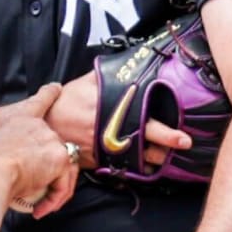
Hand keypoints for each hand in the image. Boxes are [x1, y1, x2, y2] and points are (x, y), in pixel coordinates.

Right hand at [0, 92, 78, 218]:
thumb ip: (5, 154)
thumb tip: (3, 171)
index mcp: (20, 120)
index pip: (40, 102)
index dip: (50, 94)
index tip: (57, 87)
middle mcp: (39, 126)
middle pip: (57, 147)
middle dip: (53, 173)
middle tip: (42, 192)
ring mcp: (51, 140)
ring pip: (65, 167)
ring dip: (55, 190)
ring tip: (41, 205)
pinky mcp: (60, 157)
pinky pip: (64, 183)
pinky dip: (55, 198)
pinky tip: (42, 208)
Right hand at [46, 70, 191, 169]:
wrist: (46, 123)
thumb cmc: (69, 99)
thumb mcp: (89, 82)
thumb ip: (110, 76)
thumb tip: (132, 63)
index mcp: (115, 113)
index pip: (147, 124)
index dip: (167, 133)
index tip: (183, 138)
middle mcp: (114, 134)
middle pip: (146, 146)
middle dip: (168, 148)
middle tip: (185, 146)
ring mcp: (107, 151)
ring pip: (138, 161)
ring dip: (155, 159)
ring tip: (170, 157)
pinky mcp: (99, 162)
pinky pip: (123, 168)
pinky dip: (137, 168)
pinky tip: (148, 166)